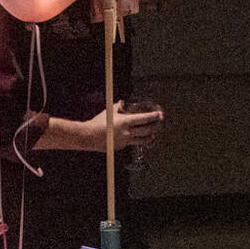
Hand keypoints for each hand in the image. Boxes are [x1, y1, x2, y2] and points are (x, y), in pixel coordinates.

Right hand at [47, 107, 163, 150]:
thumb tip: (123, 102)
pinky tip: (138, 136)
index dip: (153, 117)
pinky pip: (132, 143)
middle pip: (147, 130)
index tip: (159, 114)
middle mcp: (127, 132)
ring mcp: (125, 141)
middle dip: (155, 126)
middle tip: (159, 122)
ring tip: (154, 133)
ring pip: (143, 140)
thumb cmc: (99, 122)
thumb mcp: (110, 111)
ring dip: (150, 136)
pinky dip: (137, 139)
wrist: (90, 136)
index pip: (144, 119)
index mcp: (125, 122)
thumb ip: (119, 106)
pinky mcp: (122, 146)